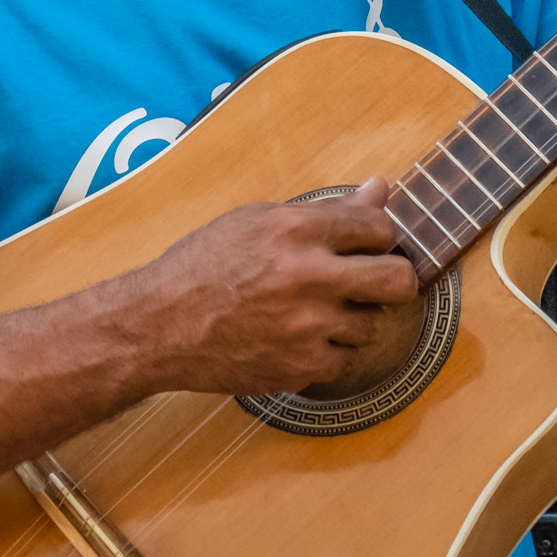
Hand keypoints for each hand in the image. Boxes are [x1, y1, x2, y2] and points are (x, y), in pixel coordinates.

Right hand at [130, 179, 420, 397]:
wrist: (158, 325)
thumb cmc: (202, 267)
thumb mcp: (256, 221)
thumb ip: (325, 210)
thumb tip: (380, 190)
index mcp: (296, 229)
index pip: (379, 227)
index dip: (376, 236)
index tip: (365, 245)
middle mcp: (307, 276)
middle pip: (398, 280)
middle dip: (393, 280)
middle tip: (374, 282)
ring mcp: (306, 326)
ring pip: (374, 325)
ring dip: (353, 319)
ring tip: (317, 311)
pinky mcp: (300, 367)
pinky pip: (342, 360)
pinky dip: (324, 351)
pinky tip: (293, 338)